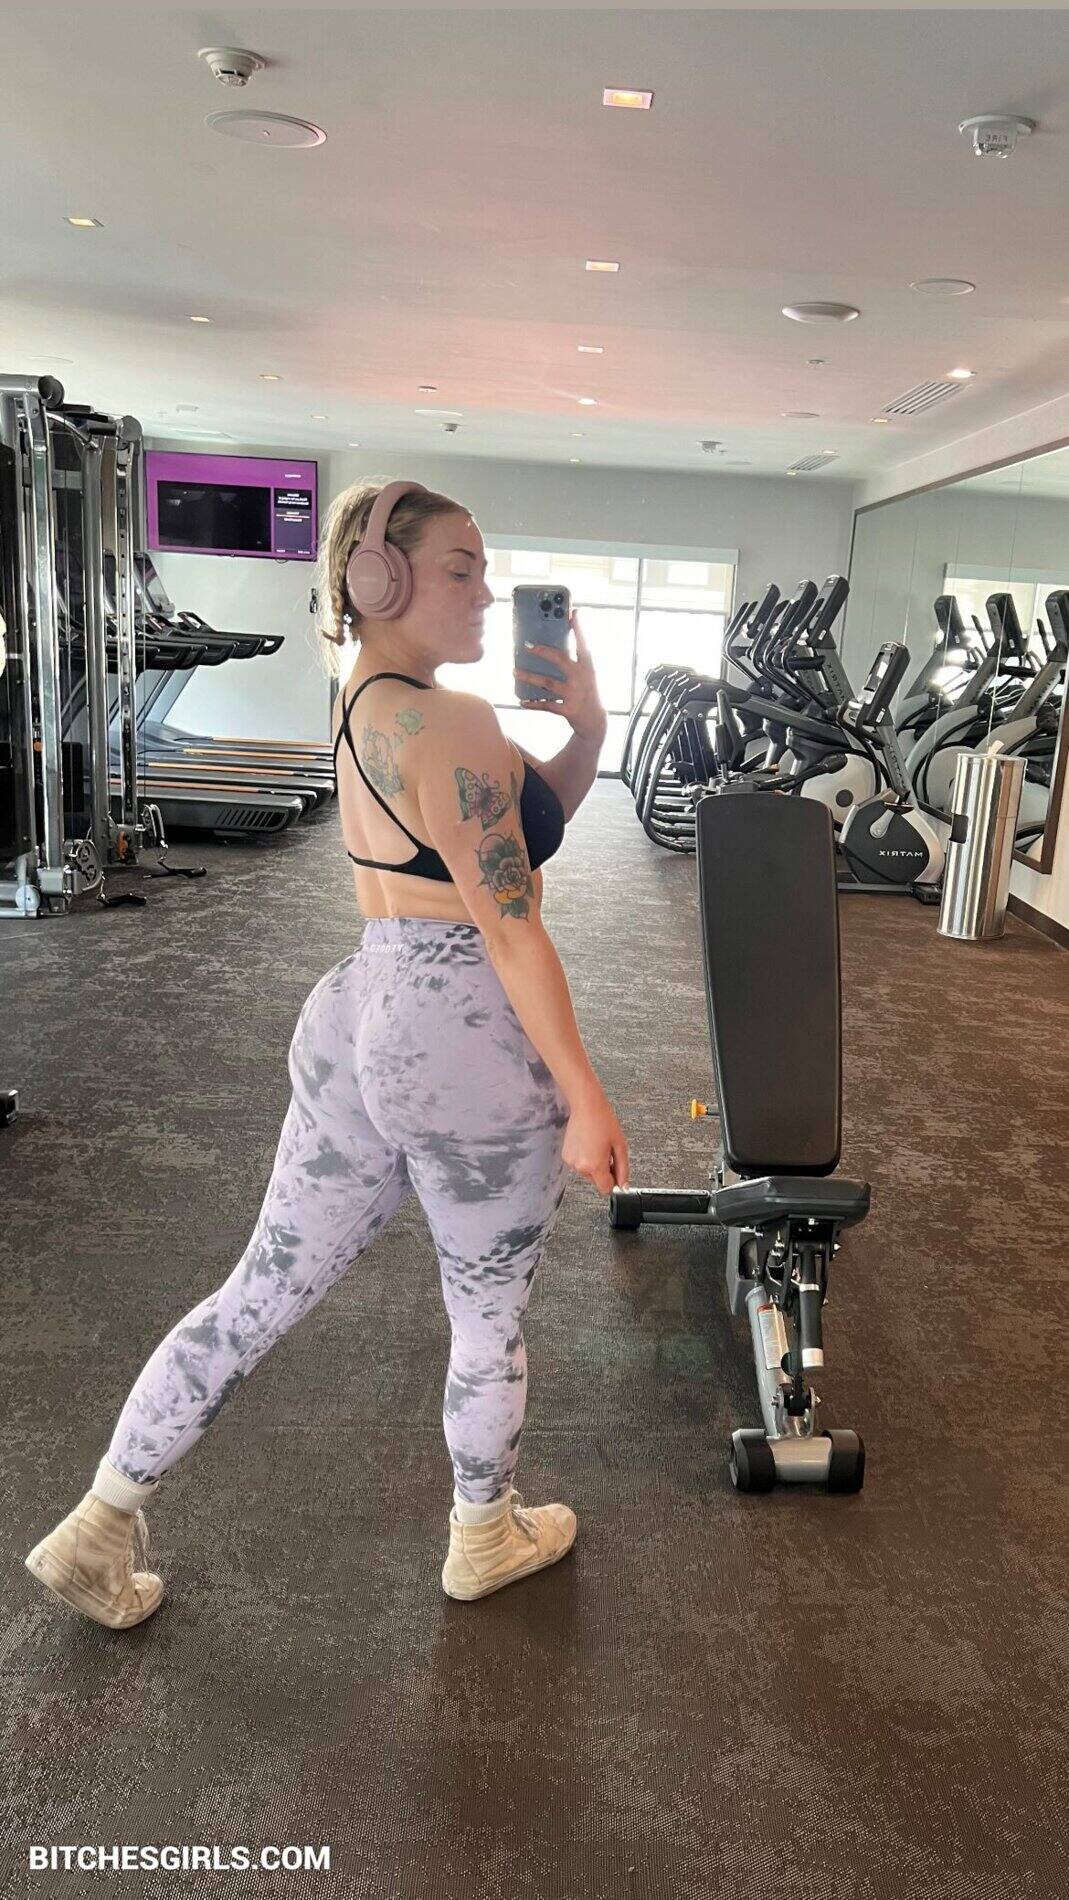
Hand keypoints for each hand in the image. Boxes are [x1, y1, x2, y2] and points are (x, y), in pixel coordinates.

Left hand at [515, 610, 606, 743]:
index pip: (583, 643)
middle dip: (543, 651)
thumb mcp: (585, 674)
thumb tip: (553, 642)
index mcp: (587, 666)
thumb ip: (573, 659)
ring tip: (514, 671)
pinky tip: (522, 701)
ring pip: (548, 683)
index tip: (572, 612)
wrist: (595, 721)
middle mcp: (582, 678)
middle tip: (526, 645)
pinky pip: (546, 705)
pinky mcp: (568, 710)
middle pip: (560, 659)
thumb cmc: (586, 691)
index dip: (578, 628)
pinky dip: (533, 703)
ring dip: (529, 677)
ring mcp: (575, 694)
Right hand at [562, 1084, 629, 1196]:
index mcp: (595, 1165)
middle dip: (603, 1170)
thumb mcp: (620, 1146)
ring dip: (594, 1164)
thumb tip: (623, 1185)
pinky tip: (588, 1143)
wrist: (586, 1107)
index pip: (605, 1189)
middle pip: (596, 1181)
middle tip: (607, 1152)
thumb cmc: (604, 1122)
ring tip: (597, 1145)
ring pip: (587, 1172)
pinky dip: (585, 1158)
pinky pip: (579, 1164)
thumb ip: (623, 1169)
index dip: (613, 1180)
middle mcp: (580, 1166)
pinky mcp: (566, 1156)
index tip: (615, 1169)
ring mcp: (571, 1161)